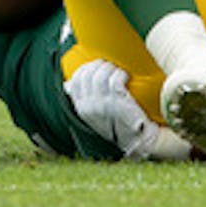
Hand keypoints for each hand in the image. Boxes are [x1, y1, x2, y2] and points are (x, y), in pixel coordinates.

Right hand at [63, 60, 189, 159]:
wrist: (137, 141)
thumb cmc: (117, 125)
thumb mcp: (94, 115)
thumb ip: (84, 100)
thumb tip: (68, 84)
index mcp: (81, 108)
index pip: (75, 81)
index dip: (85, 69)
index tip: (95, 66)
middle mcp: (88, 106)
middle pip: (87, 75)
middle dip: (98, 65)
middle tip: (109, 65)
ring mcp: (103, 105)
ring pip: (101, 75)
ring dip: (110, 68)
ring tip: (117, 70)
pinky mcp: (118, 103)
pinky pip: (115, 80)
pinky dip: (120, 74)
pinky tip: (125, 76)